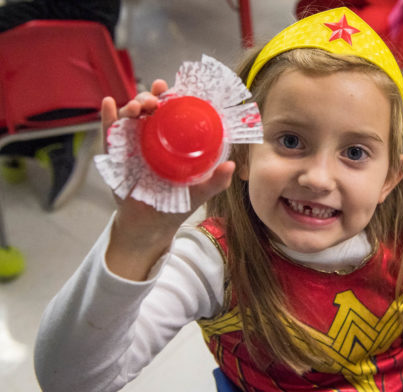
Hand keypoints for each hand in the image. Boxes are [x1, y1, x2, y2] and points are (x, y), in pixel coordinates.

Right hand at [101, 81, 235, 279]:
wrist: (150, 227)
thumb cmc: (176, 205)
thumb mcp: (198, 192)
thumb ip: (215, 181)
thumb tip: (231, 167)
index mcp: (171, 141)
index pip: (171, 112)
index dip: (172, 97)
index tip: (172, 89)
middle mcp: (151, 138)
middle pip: (149, 109)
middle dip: (150, 97)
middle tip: (155, 100)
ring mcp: (131, 145)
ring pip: (129, 117)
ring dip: (131, 105)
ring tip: (137, 108)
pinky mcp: (114, 156)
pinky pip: (108, 133)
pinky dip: (106, 117)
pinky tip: (109, 104)